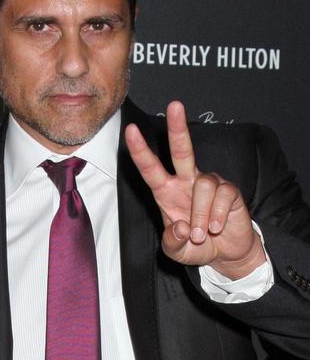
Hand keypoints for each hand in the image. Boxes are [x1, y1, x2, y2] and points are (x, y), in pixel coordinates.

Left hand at [125, 100, 265, 278]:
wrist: (225, 254)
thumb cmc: (196, 246)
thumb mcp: (177, 251)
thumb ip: (173, 242)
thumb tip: (182, 227)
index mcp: (167, 192)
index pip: (150, 168)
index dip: (140, 150)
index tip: (130, 131)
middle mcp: (187, 182)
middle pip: (182, 150)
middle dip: (178, 128)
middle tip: (174, 106)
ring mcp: (209, 183)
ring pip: (203, 185)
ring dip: (201, 214)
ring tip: (203, 233)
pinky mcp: (230, 190)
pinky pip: (223, 195)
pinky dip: (218, 215)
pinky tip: (217, 227)